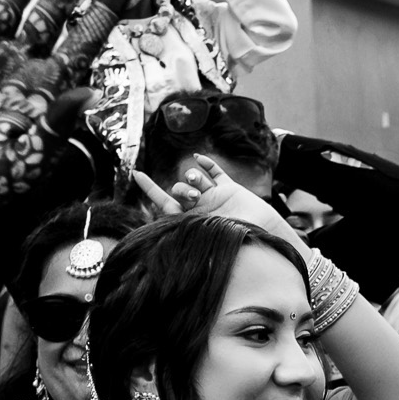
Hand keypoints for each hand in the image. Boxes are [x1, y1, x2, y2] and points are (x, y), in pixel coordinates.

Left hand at [131, 156, 301, 245]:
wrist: (262, 235)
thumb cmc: (233, 241)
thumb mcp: (203, 235)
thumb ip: (185, 225)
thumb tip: (163, 220)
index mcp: (191, 221)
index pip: (164, 203)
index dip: (150, 188)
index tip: (136, 173)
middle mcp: (200, 209)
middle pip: (179, 189)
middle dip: (181, 189)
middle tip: (193, 196)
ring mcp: (215, 197)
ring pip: (195, 178)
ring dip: (193, 176)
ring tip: (198, 182)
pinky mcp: (230, 189)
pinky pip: (215, 172)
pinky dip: (207, 164)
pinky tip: (200, 158)